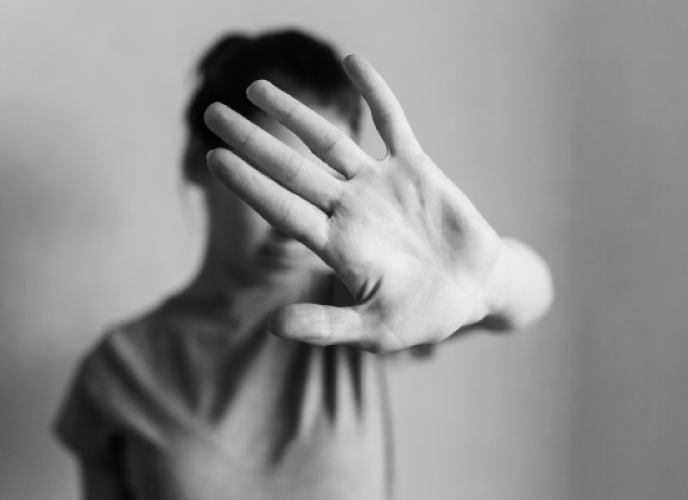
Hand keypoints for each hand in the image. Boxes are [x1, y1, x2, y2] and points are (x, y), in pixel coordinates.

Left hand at [204, 55, 503, 352]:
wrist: (474, 291)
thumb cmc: (422, 316)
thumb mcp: (375, 330)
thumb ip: (327, 326)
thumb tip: (277, 327)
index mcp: (336, 244)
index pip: (281, 207)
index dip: (249, 183)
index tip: (213, 159)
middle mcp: (348, 208)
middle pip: (291, 167)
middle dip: (252, 141)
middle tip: (213, 115)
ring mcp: (378, 185)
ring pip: (328, 140)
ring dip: (294, 113)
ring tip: (255, 88)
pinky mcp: (413, 167)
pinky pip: (391, 121)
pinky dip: (373, 92)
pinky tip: (350, 61)